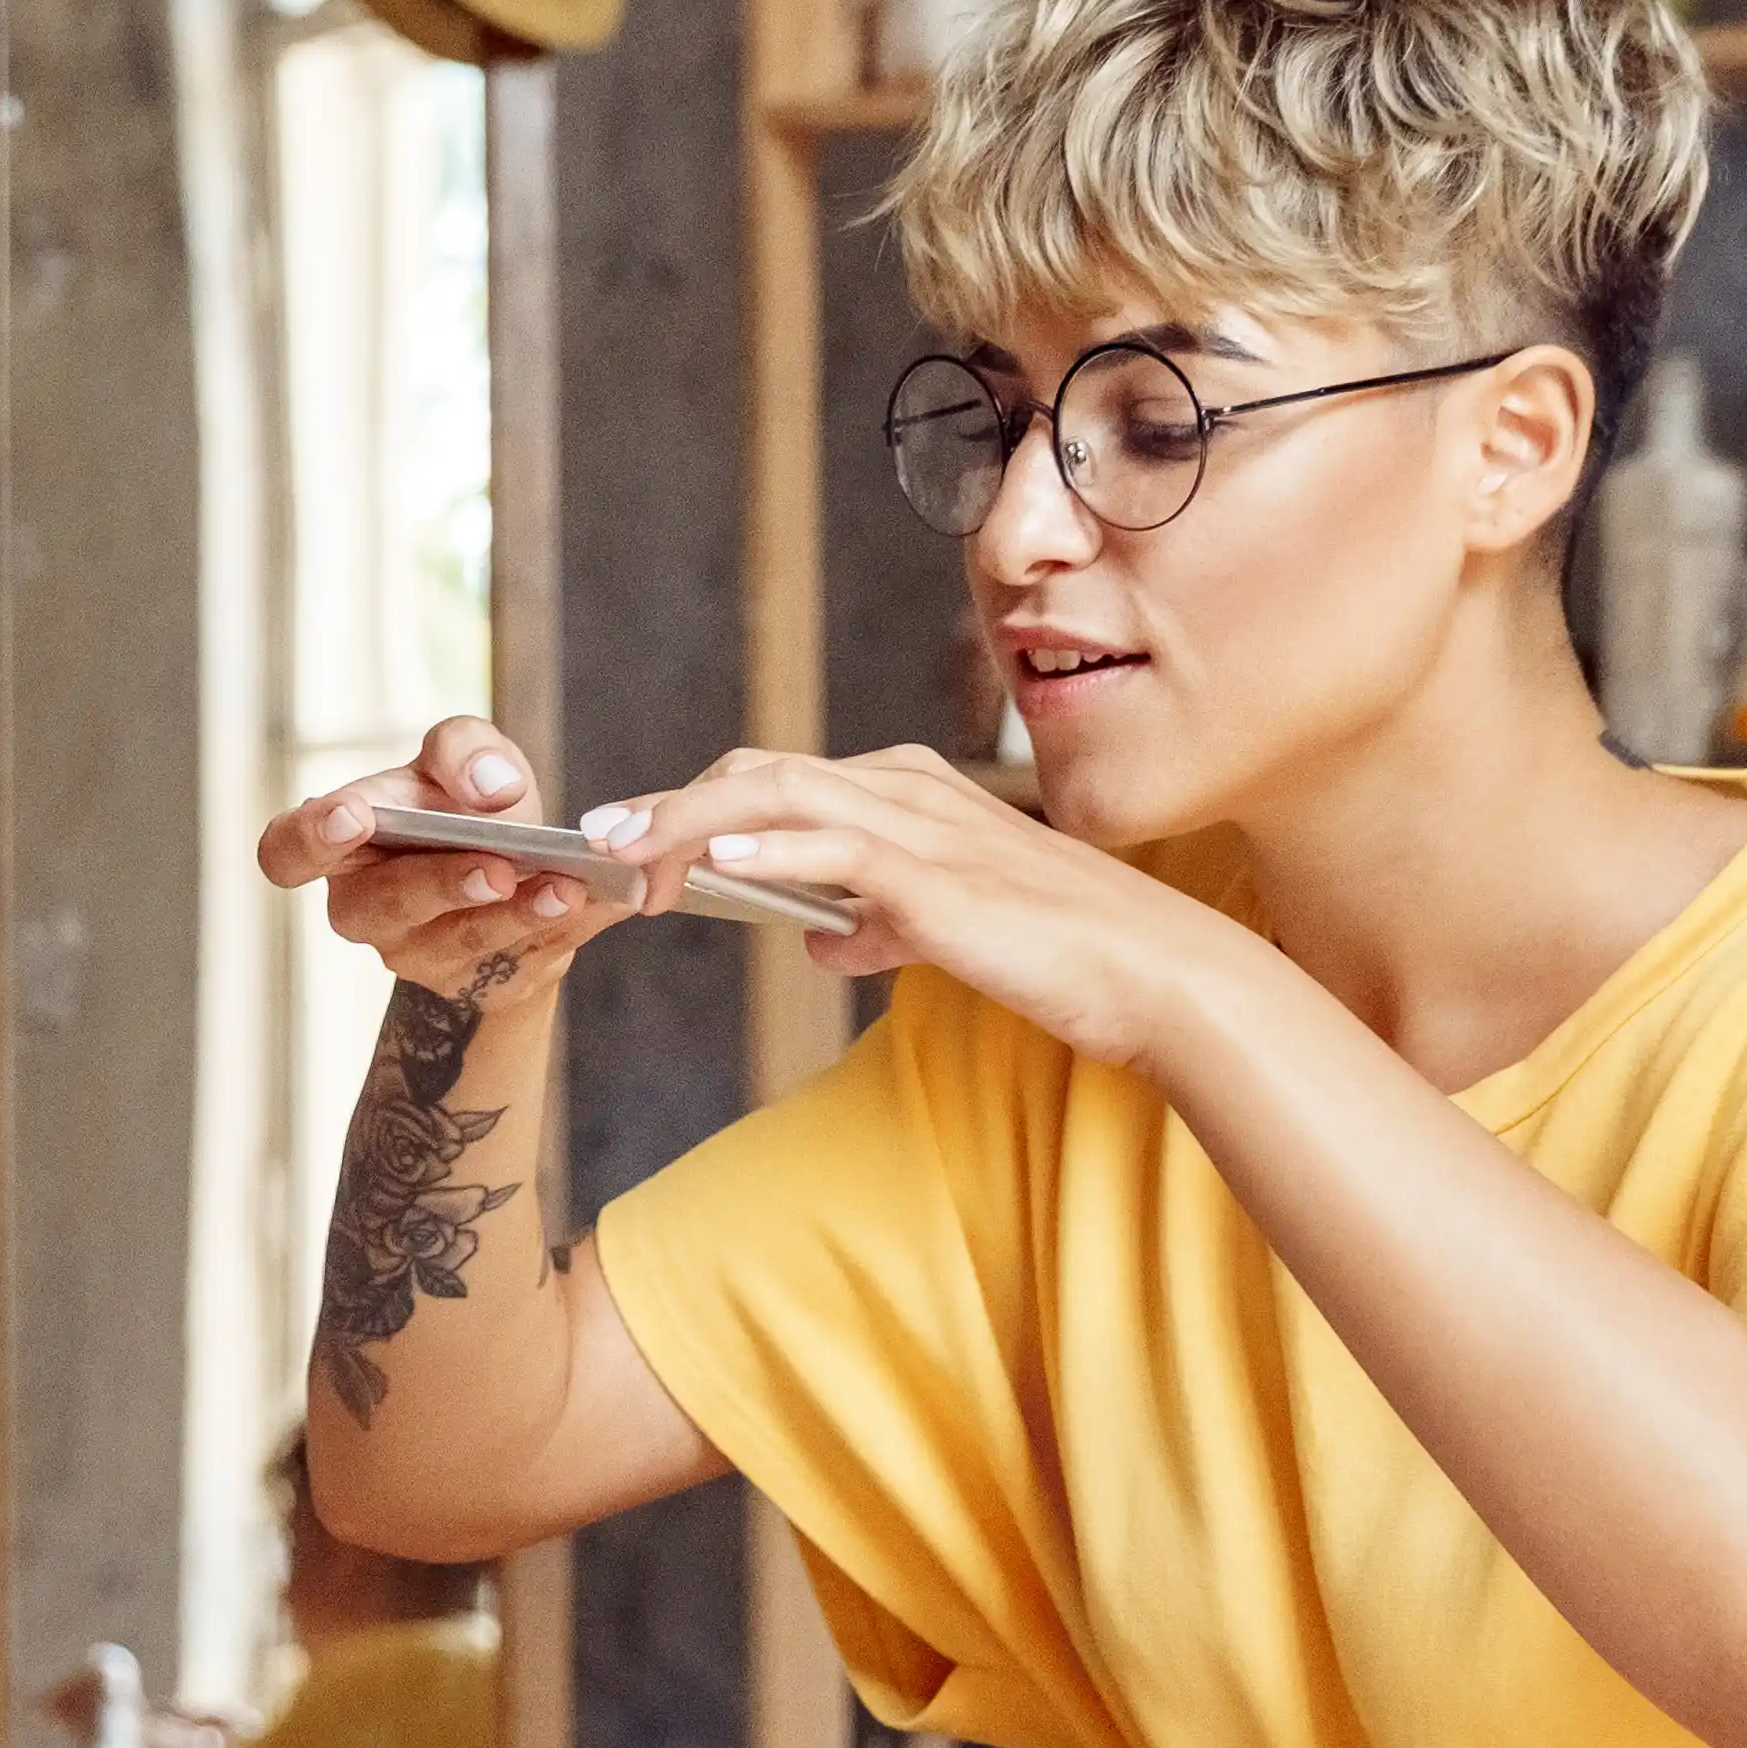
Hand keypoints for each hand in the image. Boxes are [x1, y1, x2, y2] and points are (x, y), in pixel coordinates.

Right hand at [255, 711, 631, 1005]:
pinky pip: (521, 962)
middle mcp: (366, 908)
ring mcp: (418, 956)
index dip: (309, 839)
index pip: (286, 852)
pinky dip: (563, 929)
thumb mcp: (465, 758)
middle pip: (382, 904)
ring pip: (456, 943)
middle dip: (439, 883)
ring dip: (513, 916)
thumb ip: (464, 749)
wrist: (519, 873)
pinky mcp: (479, 986)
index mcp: (340, 843)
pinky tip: (597, 900)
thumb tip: (488, 789)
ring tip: (563, 887)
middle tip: (495, 866)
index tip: (352, 817)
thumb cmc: (468, 804)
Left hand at [583, 746, 1211, 1068]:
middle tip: (597, 848)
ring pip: (783, 795)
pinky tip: (723, 868)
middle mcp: (906, 790)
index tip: (625, 846)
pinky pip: (843, 849)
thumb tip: (816, 939)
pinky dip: (776, 850)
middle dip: (668, 807)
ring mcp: (925, 826)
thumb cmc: (1057, 952)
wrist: (1149, 973)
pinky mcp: (943, 878)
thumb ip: (876, 924)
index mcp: (904, 794)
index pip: (773, 782)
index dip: (692, 809)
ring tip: (627, 855)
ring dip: (693, 823)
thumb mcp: (942, 932)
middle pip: (758, 774)